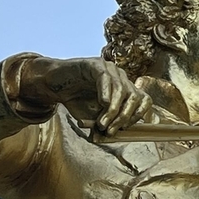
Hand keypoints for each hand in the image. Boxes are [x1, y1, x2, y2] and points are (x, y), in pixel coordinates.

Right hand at [19, 57, 151, 134]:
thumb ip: (107, 123)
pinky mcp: (95, 64)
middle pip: (135, 97)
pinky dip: (105, 92)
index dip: (138, 115)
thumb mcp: (95, 117)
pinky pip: (105, 77)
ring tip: (101, 123)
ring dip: (112, 110)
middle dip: (124, 117)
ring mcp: (110, 69)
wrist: (54, 86)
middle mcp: (121, 77)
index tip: (125, 128)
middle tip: (110, 131)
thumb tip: (115, 134)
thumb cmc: (77, 100)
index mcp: (126, 89)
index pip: (144, 100)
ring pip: (121, 90)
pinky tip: (101, 103)